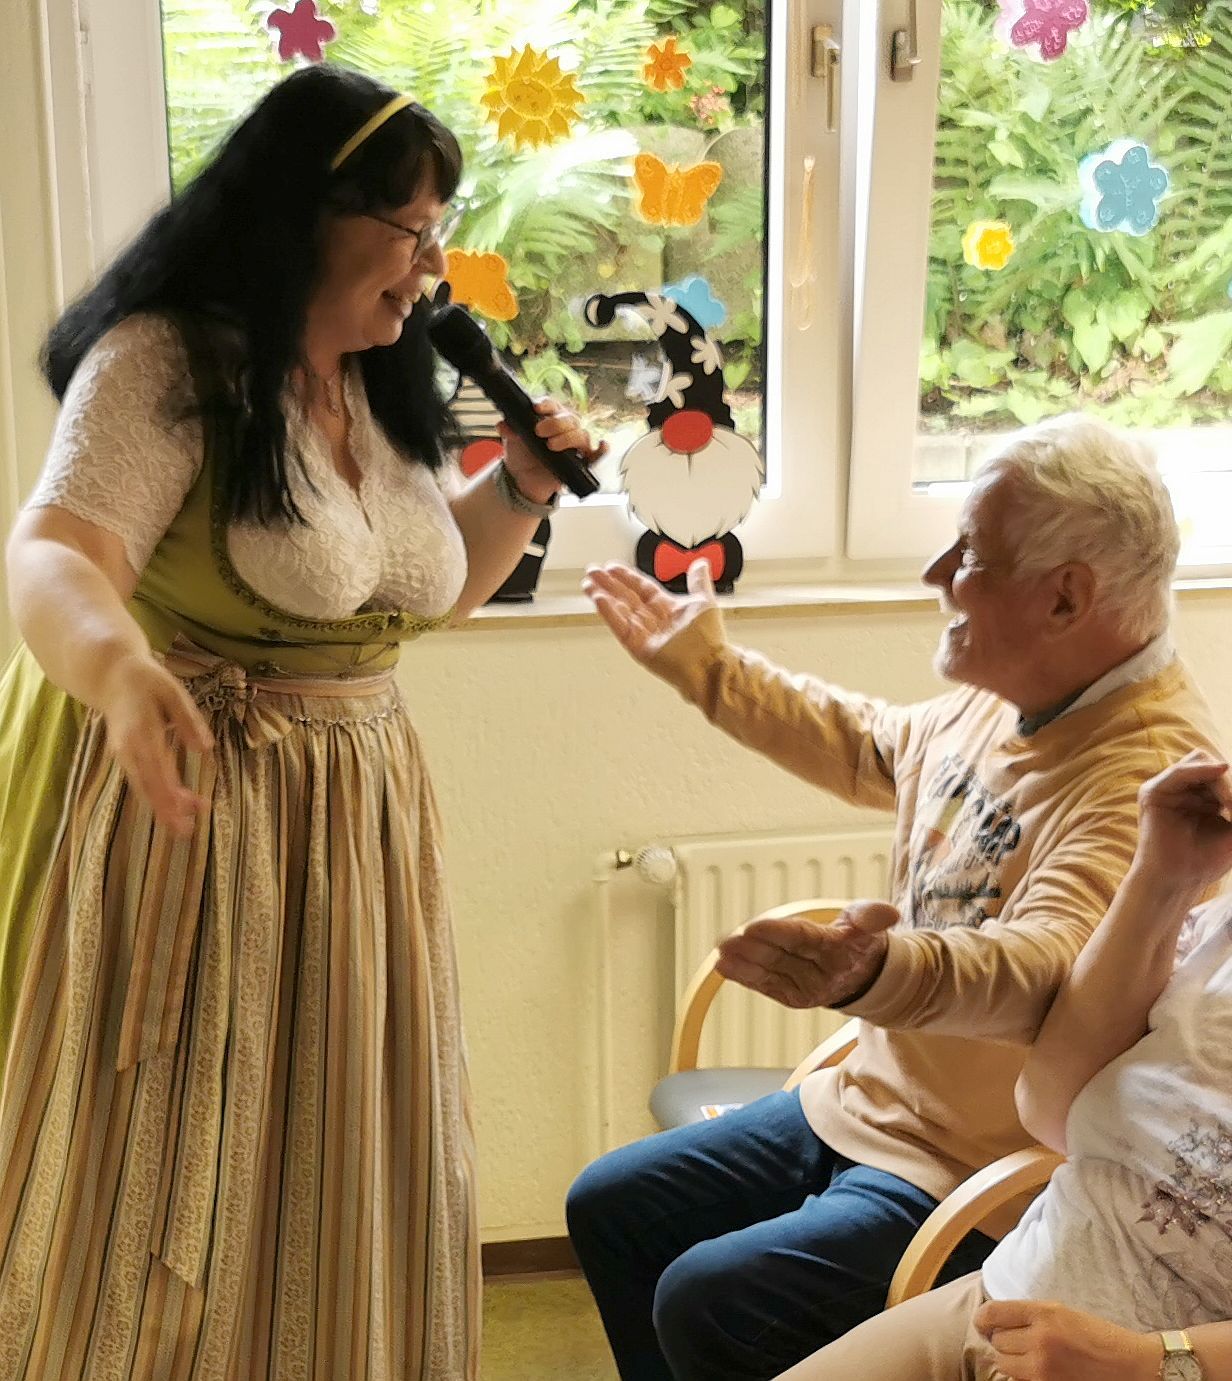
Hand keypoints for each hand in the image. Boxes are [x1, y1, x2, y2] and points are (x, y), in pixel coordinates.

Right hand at [96, 652, 213, 837]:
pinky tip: (176, 805)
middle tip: (187, 832)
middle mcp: (128, 748)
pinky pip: (141, 780)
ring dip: (163, 807)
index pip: (157, 769)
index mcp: (141, 732)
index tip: (188, 811)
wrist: (111, 677)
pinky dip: (157, 795)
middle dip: (165, 811)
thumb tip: (206, 749)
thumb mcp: (173, 692)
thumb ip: (188, 719)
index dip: (172, 793)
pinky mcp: (126, 756)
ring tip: (187, 825)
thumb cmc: (147, 682)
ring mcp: (124, 754)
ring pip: (143, 787)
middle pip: (146, 785)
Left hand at [499, 399, 606, 504]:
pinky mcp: (582, 462)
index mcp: (550, 417)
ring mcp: (575, 445)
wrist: (523, 481)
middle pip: (569, 419)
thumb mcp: (512, 442)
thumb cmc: (522, 456)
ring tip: (552, 446)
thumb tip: (504, 424)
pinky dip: (602, 450)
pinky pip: (597, 455)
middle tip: (539, 431)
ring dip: (568, 438)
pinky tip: (603, 445)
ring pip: (581, 434)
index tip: (536, 408)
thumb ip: (509, 431)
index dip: (547, 404)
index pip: (553, 406)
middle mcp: (566, 428)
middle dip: (555, 423)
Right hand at [582, 558, 718, 664]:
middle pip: (626, 597)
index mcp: (667, 608)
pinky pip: (621, 627)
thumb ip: (698, 582)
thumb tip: (700, 564)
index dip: (627, 576)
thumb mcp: (704, 602)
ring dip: (603, 596)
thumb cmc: (710, 639)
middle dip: (609, 584)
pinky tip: (599, 600)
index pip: (642, 588)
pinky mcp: (638, 647)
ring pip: (619, 610)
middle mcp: (653, 620)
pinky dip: (609, 613)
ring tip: (588, 584)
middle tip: (592, 571)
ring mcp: (644, 634)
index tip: (612, 567)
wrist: (709, 665)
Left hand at [715, 901, 899, 1008]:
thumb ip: (870, 915)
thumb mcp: (867, 923)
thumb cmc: (858, 940)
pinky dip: (745, 977)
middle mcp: (821, 973)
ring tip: (721, 953)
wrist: (863, 976)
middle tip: (728, 940)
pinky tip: (725, 967)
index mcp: (839, 950)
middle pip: (781, 956)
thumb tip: (889, 913)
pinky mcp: (793, 997)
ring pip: (770, 972)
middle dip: (753, 949)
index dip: (776, 933)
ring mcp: (806, 988)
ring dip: (743, 964)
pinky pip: (767, 985)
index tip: (751, 927)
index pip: (802, 938)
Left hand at [975, 1299, 1160, 1380]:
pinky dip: (1023, 1377)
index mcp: (1044, 1313)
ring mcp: (1043, 1368)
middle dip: (1004, 1341)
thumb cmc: (1097, 1335)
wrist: (1130, 1366)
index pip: (993, 1313)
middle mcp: (1040, 1340)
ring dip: (1011, 1360)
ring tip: (1028, 1356)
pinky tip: (1038, 1370)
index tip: (983, 1322)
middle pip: (997, 1341)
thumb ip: (1030, 1315)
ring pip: (1003, 1364)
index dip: (983, 1318)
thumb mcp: (1062, 1312)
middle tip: (1019, 1340)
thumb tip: (995, 1320)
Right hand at [1133, 751, 1231, 891]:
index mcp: (1205, 795)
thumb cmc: (1206, 859)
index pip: (1226, 774)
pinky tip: (1222, 771)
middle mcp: (1186, 788)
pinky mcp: (1153, 792)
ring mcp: (1169, 788)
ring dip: (1223, 781)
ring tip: (1231, 806)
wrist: (1179, 881)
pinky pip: (1179, 772)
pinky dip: (1201, 771)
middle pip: (1215, 765)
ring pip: (1201, 761)